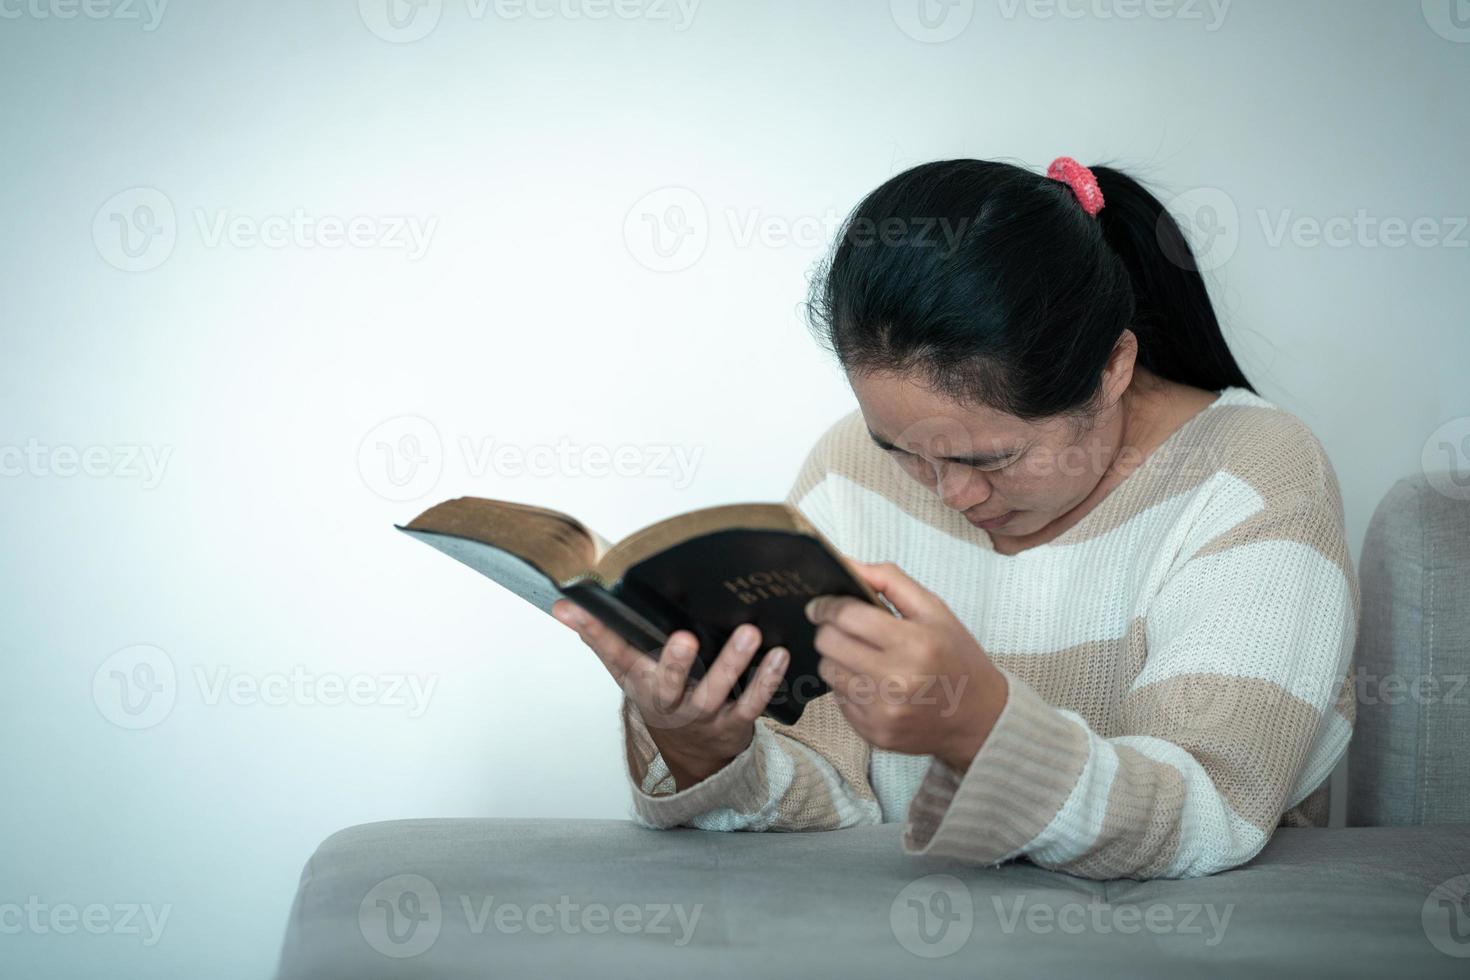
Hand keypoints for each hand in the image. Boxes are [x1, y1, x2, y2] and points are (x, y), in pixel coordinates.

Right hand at [551, 599, 789, 788]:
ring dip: (733, 664)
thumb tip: (562, 604)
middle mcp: (669, 701)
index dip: (595, 634)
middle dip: (675, 663)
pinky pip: (752, 703)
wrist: (693, 752)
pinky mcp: (735, 723)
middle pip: (668, 685)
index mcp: (641, 683)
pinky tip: (779, 655)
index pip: (614, 656)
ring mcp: (703, 715)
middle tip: (684, 637)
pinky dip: (766, 680)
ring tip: (749, 634)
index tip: (574, 609)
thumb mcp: (628, 669)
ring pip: (716, 693)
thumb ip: (601, 636)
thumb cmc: (661, 693)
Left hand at [806, 561, 1007, 771]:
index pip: (846, 616)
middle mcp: (895, 680)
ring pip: (828, 671)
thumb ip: (889, 580)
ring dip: (837, 658)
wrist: (980, 718)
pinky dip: (848, 686)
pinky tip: (873, 683)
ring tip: (862, 656)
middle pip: (828, 644)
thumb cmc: (957, 657)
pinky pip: (838, 700)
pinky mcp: (873, 732)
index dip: (827, 605)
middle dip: (828, 629)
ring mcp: (882, 711)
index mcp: (913, 643)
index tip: (822, 603)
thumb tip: (846, 564)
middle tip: (842, 627)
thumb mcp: (934, 610)